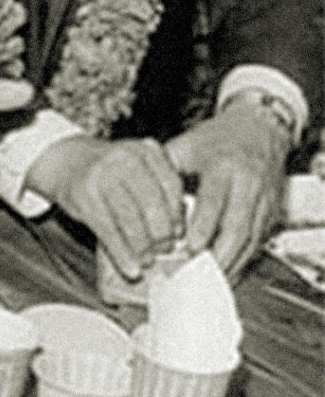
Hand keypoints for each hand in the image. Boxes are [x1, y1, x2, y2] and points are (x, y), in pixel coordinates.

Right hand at [29, 135, 184, 280]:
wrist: (64, 160)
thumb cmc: (109, 171)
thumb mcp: (135, 164)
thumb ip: (157, 186)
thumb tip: (179, 232)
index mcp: (143, 149)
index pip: (171, 184)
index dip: (177, 214)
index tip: (178, 233)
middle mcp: (123, 158)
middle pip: (153, 204)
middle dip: (162, 234)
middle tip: (165, 250)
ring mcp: (101, 175)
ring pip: (131, 220)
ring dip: (143, 248)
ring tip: (148, 260)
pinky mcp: (84, 195)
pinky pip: (109, 231)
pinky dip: (122, 254)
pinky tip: (131, 268)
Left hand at [165, 99, 288, 277]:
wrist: (258, 129)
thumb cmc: (217, 139)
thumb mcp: (187, 145)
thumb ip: (164, 167)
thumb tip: (138, 189)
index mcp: (223, 166)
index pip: (214, 201)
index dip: (202, 226)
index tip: (189, 247)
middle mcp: (247, 185)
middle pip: (236, 228)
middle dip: (218, 254)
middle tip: (197, 272)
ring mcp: (263, 201)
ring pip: (250, 240)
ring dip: (231, 263)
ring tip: (208, 279)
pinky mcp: (271, 213)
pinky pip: (258, 242)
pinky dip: (242, 259)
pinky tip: (225, 270)